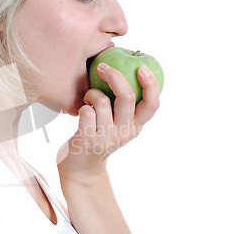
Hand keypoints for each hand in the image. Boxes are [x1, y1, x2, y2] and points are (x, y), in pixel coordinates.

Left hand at [56, 63, 159, 179]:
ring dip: (92, 93)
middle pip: (127, 97)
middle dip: (114, 76)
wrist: (81, 167)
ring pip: (102, 101)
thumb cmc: (99, 135)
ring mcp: (107, 138)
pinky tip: (82, 111)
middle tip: (103, 67)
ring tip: (89, 99)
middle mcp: (125, 132)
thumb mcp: (118, 124)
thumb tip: (127, 66)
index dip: (150, 84)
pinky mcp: (88, 140)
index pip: (152, 105)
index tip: (140, 68)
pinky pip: (85, 111)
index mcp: (136, 126)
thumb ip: (124, 105)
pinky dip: (82, 106)